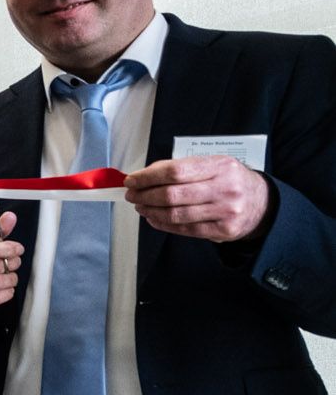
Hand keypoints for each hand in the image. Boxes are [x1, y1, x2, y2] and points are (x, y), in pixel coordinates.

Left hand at [122, 156, 270, 241]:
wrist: (262, 203)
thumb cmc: (231, 181)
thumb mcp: (213, 164)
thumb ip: (181, 168)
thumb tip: (146, 174)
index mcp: (220, 166)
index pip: (175, 172)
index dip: (148, 177)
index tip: (132, 180)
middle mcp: (225, 188)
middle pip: (172, 195)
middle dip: (145, 195)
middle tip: (132, 195)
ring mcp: (225, 211)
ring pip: (176, 214)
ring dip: (151, 211)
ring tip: (141, 206)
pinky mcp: (223, 230)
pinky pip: (185, 229)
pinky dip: (163, 224)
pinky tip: (154, 218)